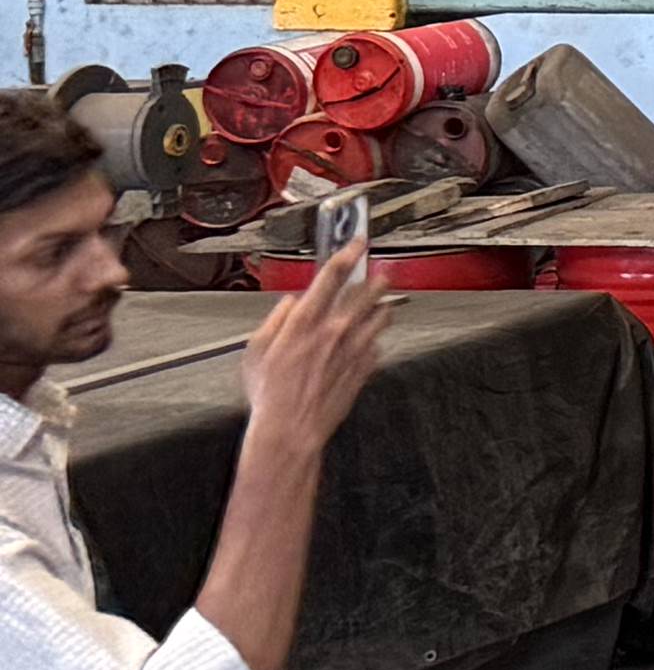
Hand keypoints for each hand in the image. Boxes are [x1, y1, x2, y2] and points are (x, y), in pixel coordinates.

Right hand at [241, 257, 382, 461]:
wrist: (291, 428)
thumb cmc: (270, 393)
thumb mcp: (256, 350)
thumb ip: (276, 320)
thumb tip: (291, 303)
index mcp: (305, 321)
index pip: (332, 276)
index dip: (347, 252)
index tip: (358, 241)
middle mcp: (334, 330)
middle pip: (366, 290)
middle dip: (376, 276)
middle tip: (380, 270)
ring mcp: (354, 348)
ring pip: (380, 314)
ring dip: (382, 304)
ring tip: (381, 301)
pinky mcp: (365, 366)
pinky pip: (377, 343)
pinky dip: (374, 338)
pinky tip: (369, 338)